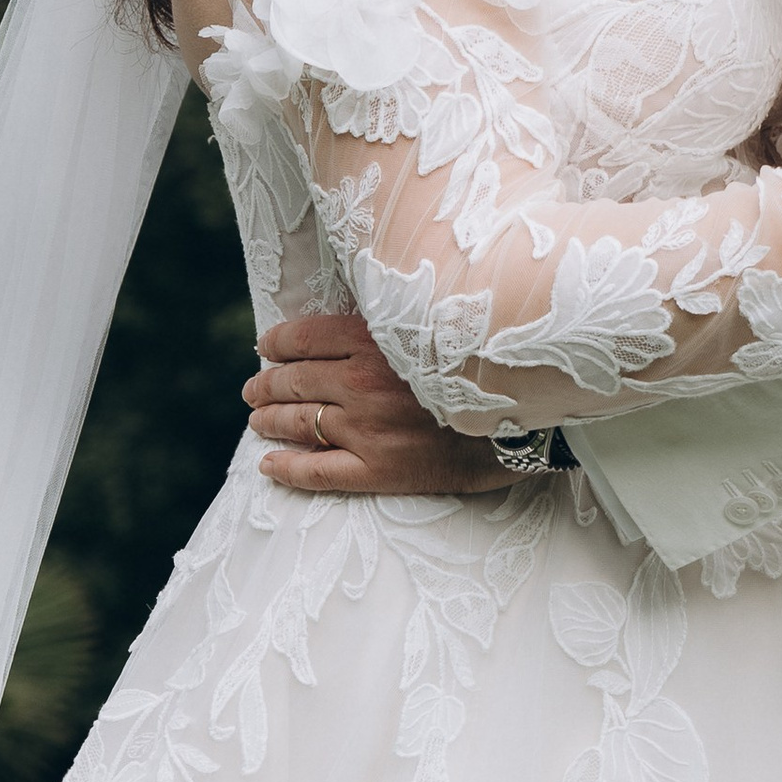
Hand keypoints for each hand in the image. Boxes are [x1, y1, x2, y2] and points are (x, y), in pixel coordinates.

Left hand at [244, 313, 518, 496]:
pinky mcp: (378, 470)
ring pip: (301, 422)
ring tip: (257, 419)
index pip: (307, 336)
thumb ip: (397, 320)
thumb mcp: (440, 326)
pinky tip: (269, 465)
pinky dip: (287, 468)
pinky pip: (318, 471)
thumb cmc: (488, 368)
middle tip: (253, 388)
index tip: (266, 345)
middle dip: (267, 383)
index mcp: (377, 340)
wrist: (528, 422)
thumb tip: (361, 311)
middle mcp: (363, 382)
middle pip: (296, 380)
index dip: (279, 342)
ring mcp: (367, 428)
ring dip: (270, 419)